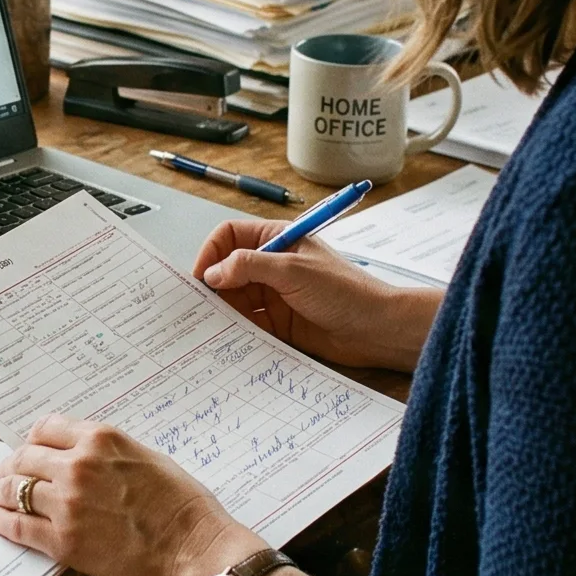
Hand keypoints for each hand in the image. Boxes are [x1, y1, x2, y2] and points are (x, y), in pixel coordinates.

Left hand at [0, 414, 265, 575]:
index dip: (34, 439)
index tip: (30, 449)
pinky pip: (18, 526)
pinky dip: (2, 521)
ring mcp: (66, 504)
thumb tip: (83, 454)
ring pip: (15, 490)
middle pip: (25, 457)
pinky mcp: (62, 541)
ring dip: (0, 491)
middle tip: (5, 474)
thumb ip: (109, 452)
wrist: (192, 551)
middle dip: (12, 465)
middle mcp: (77, 465)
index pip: (47, 428)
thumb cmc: (183, 505)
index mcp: (101, 439)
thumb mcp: (147, 457)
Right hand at [192, 218, 442, 370]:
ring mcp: (274, 294)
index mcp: (277, 239)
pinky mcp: (278, 323)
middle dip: (213, 285)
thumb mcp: (292, 270)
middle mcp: (272, 264)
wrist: (376, 329)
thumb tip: (212, 273)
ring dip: (222, 309)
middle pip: (228, 269)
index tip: (201, 277)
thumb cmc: (343, 291)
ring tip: (209, 325)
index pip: (230, 236)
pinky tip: (227, 338)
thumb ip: (249, 266)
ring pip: (235, 298)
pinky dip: (235, 329)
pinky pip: (248, 323)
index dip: (212, 253)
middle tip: (198, 306)